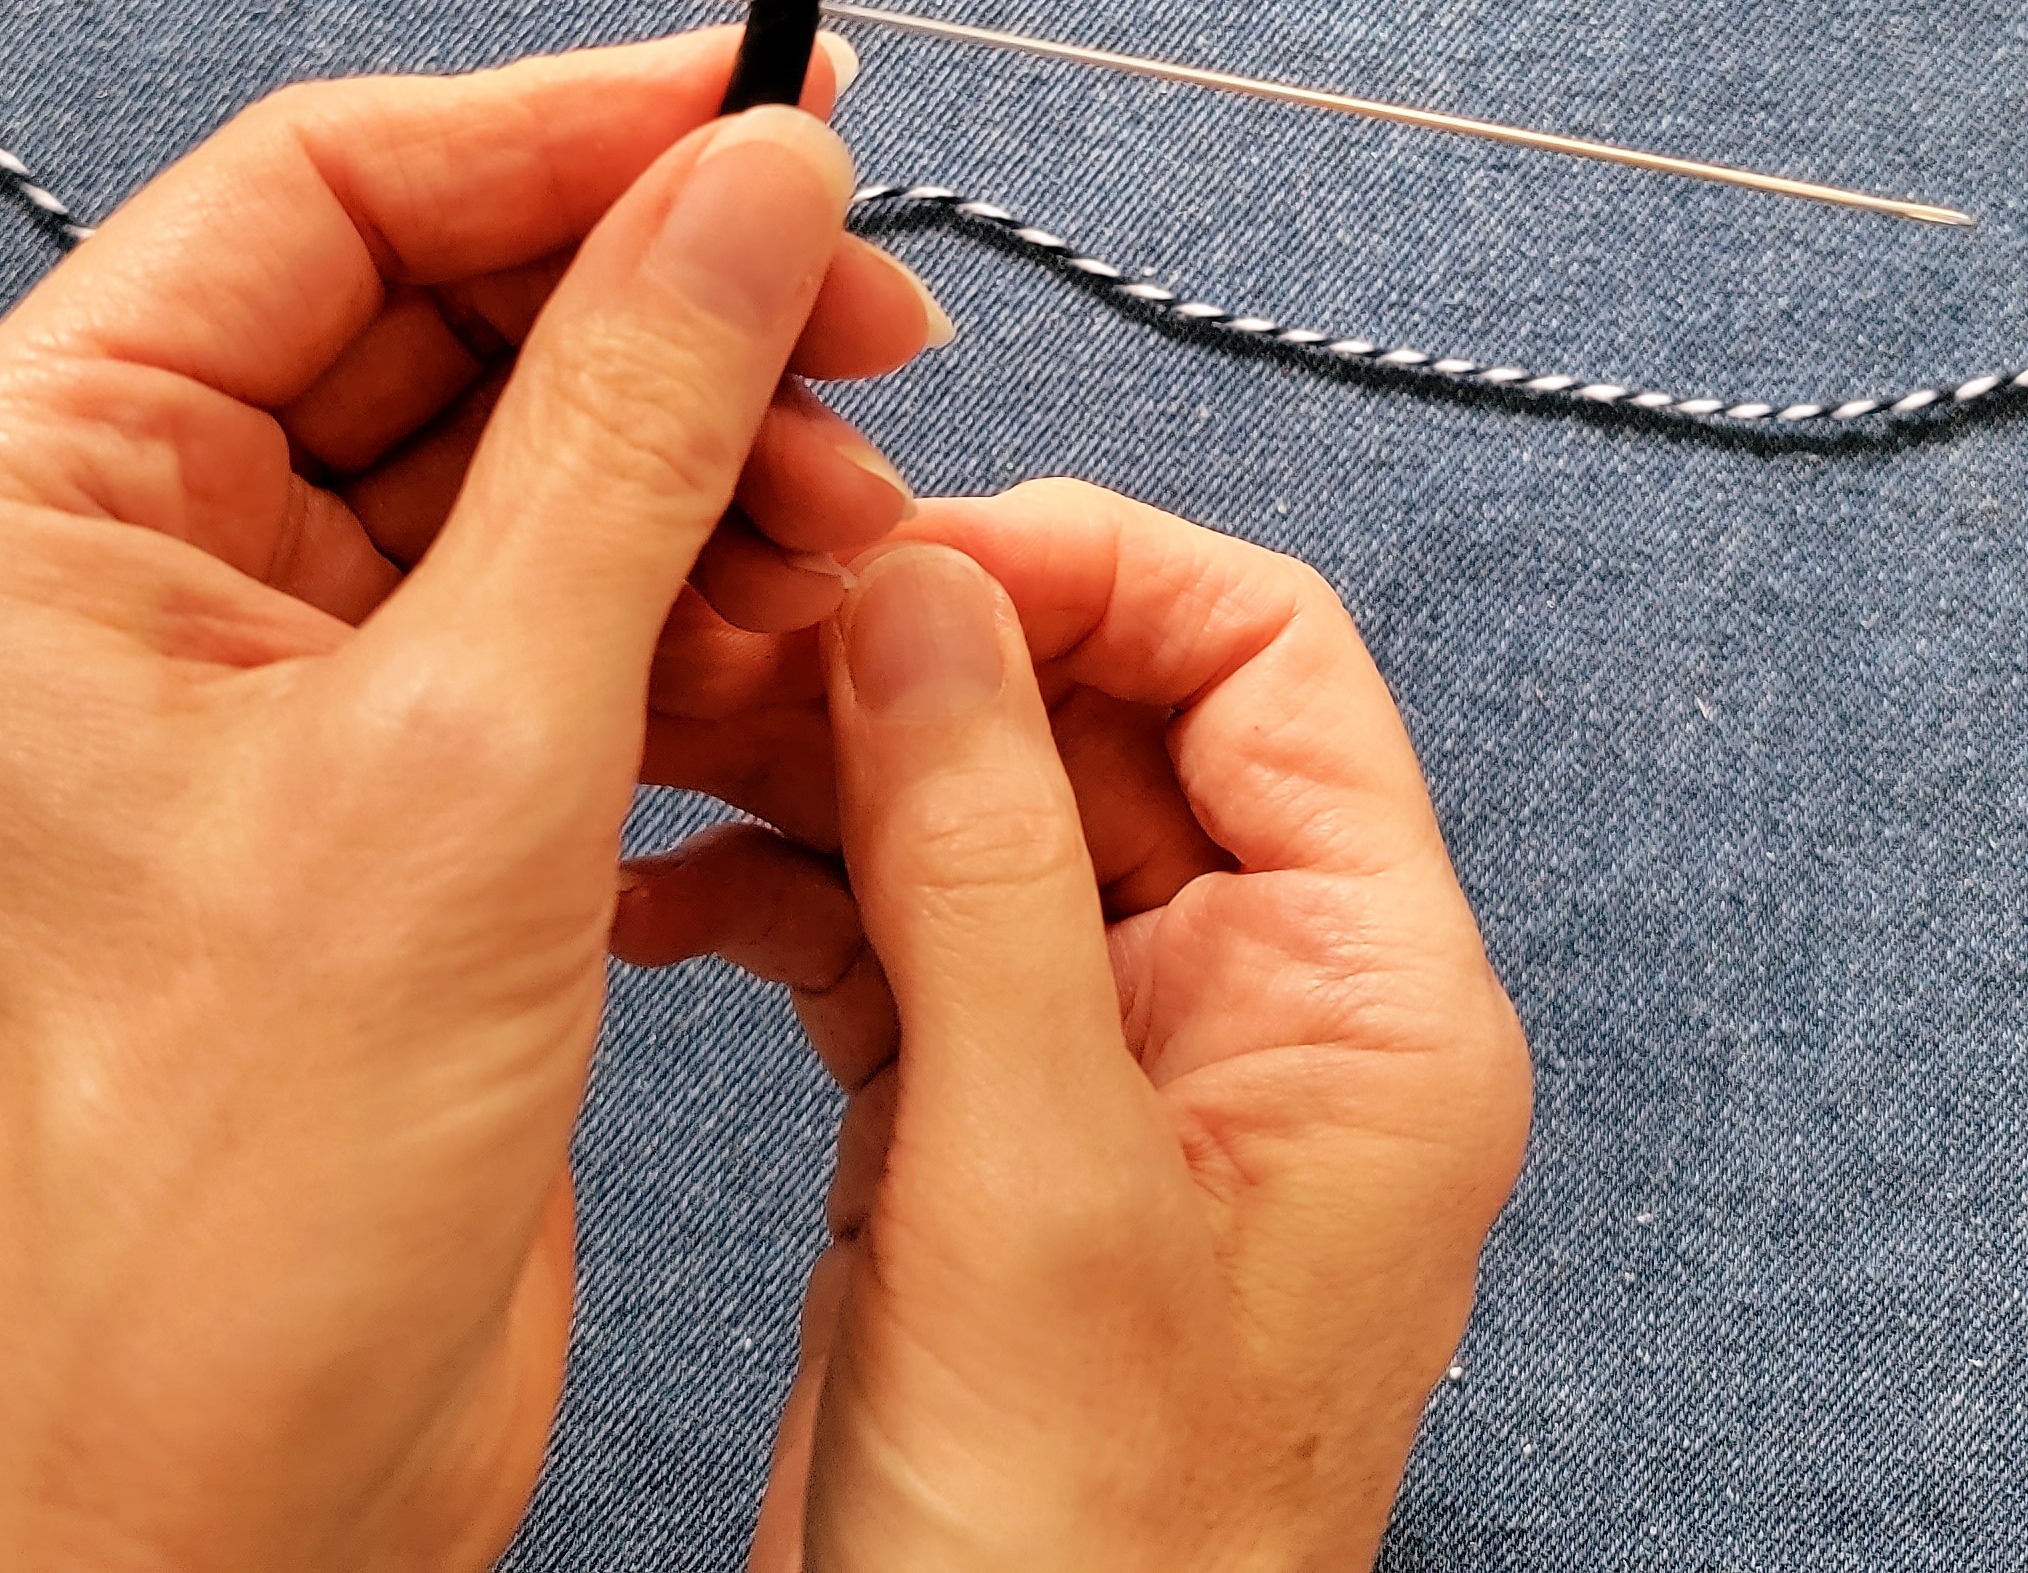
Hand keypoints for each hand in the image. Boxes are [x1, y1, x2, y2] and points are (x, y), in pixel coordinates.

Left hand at [0, 32, 943, 1572]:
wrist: (188, 1520)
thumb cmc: (207, 1213)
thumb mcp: (473, 758)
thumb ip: (631, 428)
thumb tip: (751, 184)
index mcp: (21, 496)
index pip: (321, 193)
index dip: (567, 134)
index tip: (776, 112)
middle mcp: (107, 556)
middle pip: (426, 314)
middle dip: (663, 317)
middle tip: (867, 322)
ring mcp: (233, 672)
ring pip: (505, 461)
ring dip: (702, 474)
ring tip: (858, 524)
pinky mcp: (351, 785)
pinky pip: (535, 606)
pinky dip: (684, 608)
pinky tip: (805, 633)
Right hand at [617, 482, 1533, 1572]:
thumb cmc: (1090, 1558)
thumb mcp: (1030, 1173)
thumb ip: (980, 857)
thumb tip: (930, 589)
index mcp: (1369, 999)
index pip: (1265, 658)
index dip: (1086, 574)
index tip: (904, 554)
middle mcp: (1265, 1009)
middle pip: (1100, 720)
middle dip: (911, 663)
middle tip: (730, 633)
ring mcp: (1122, 1070)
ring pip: (975, 818)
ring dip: (817, 768)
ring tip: (658, 739)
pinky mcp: (992, 1133)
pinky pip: (895, 939)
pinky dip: (777, 896)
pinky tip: (660, 894)